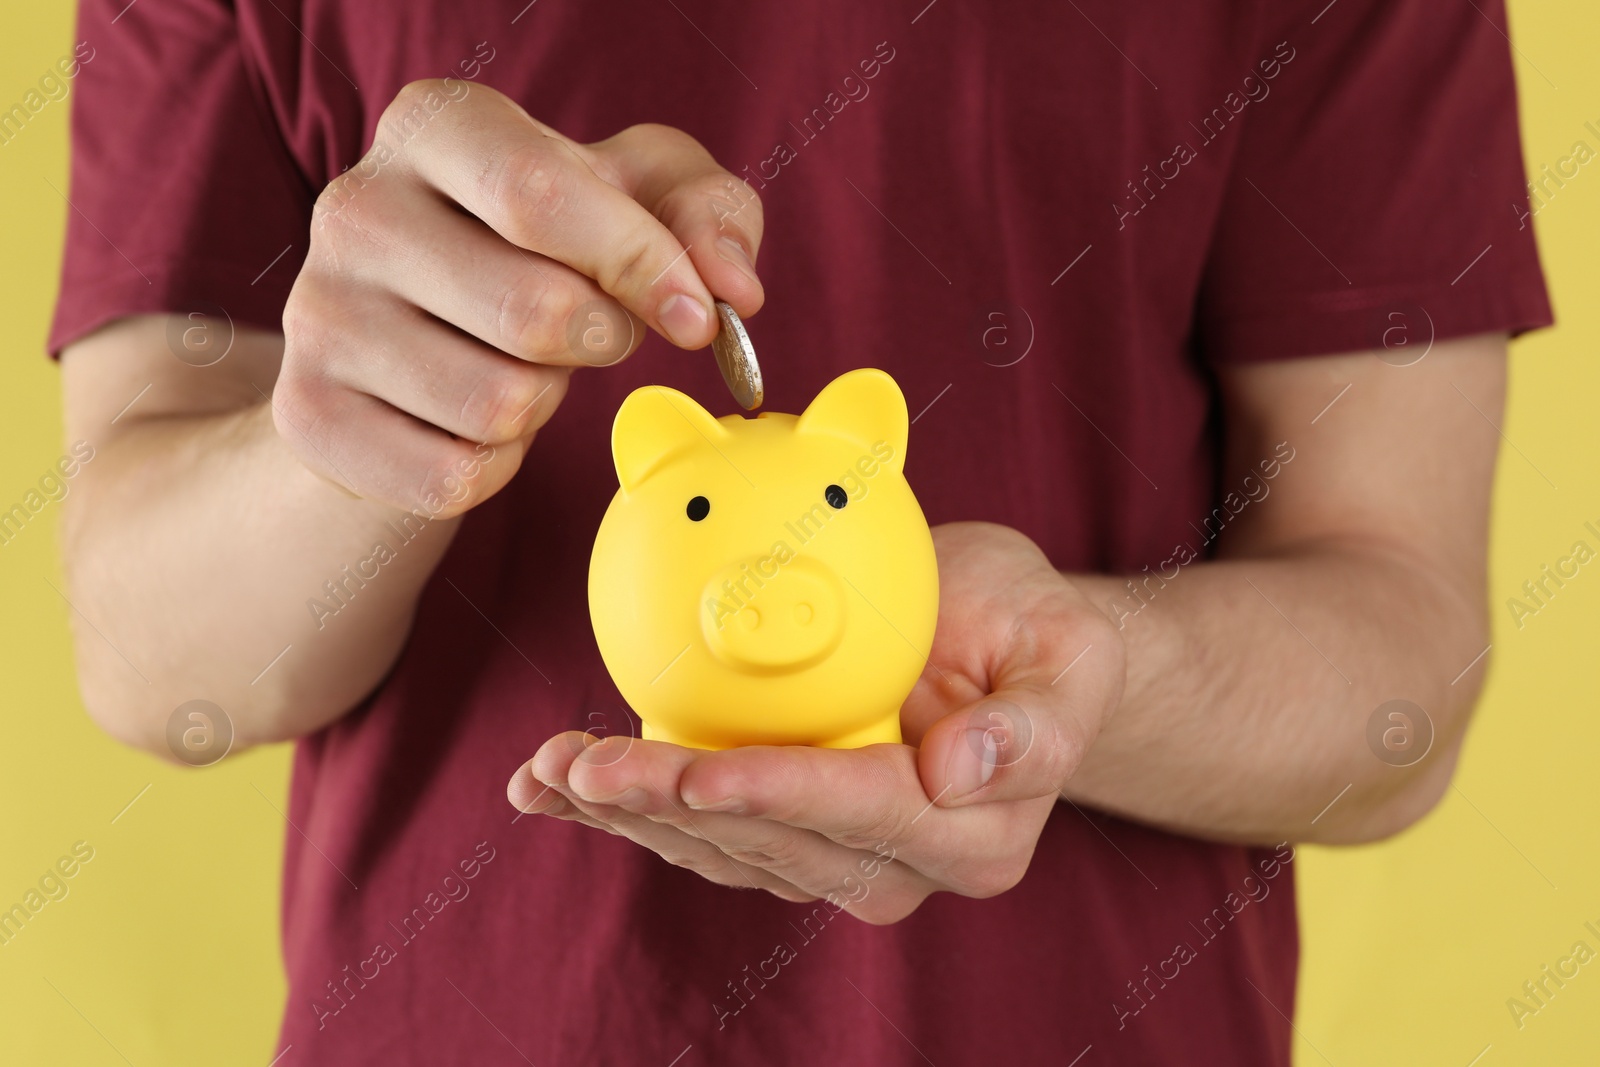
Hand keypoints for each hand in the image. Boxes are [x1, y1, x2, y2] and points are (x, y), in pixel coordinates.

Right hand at [273, 80, 764, 515]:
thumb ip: (706, 214)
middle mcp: (356, 208)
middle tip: (593, 332)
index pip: (537, 192)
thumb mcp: (636, 197)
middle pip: (530, 311)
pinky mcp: (309, 414)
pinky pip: (453, 475)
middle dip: (600, 340)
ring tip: (523, 366)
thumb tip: (731, 290)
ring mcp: (319, 313)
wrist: (410, 340)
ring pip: (498, 404)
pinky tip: (479, 421)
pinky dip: (498, 465)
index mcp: (435, 127)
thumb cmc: (544, 251)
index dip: (637, 263)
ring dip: (545, 404)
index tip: (695, 315)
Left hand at [507, 522, 1126, 922]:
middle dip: (667, 805)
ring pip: (716, 846)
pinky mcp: (781, 834)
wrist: (1008, 652)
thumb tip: (959, 771)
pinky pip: (697, 827)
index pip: (857, 812)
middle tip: (580, 766)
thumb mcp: (1068, 654)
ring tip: (547, 769)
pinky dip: (624, 806)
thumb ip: (1031, 723)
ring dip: (626, 811)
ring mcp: (833, 858)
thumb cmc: (1039, 639)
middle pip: (766, 840)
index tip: (695, 769)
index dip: (772, 794)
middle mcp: (897, 865)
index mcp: (970, 834)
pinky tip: (552, 785)